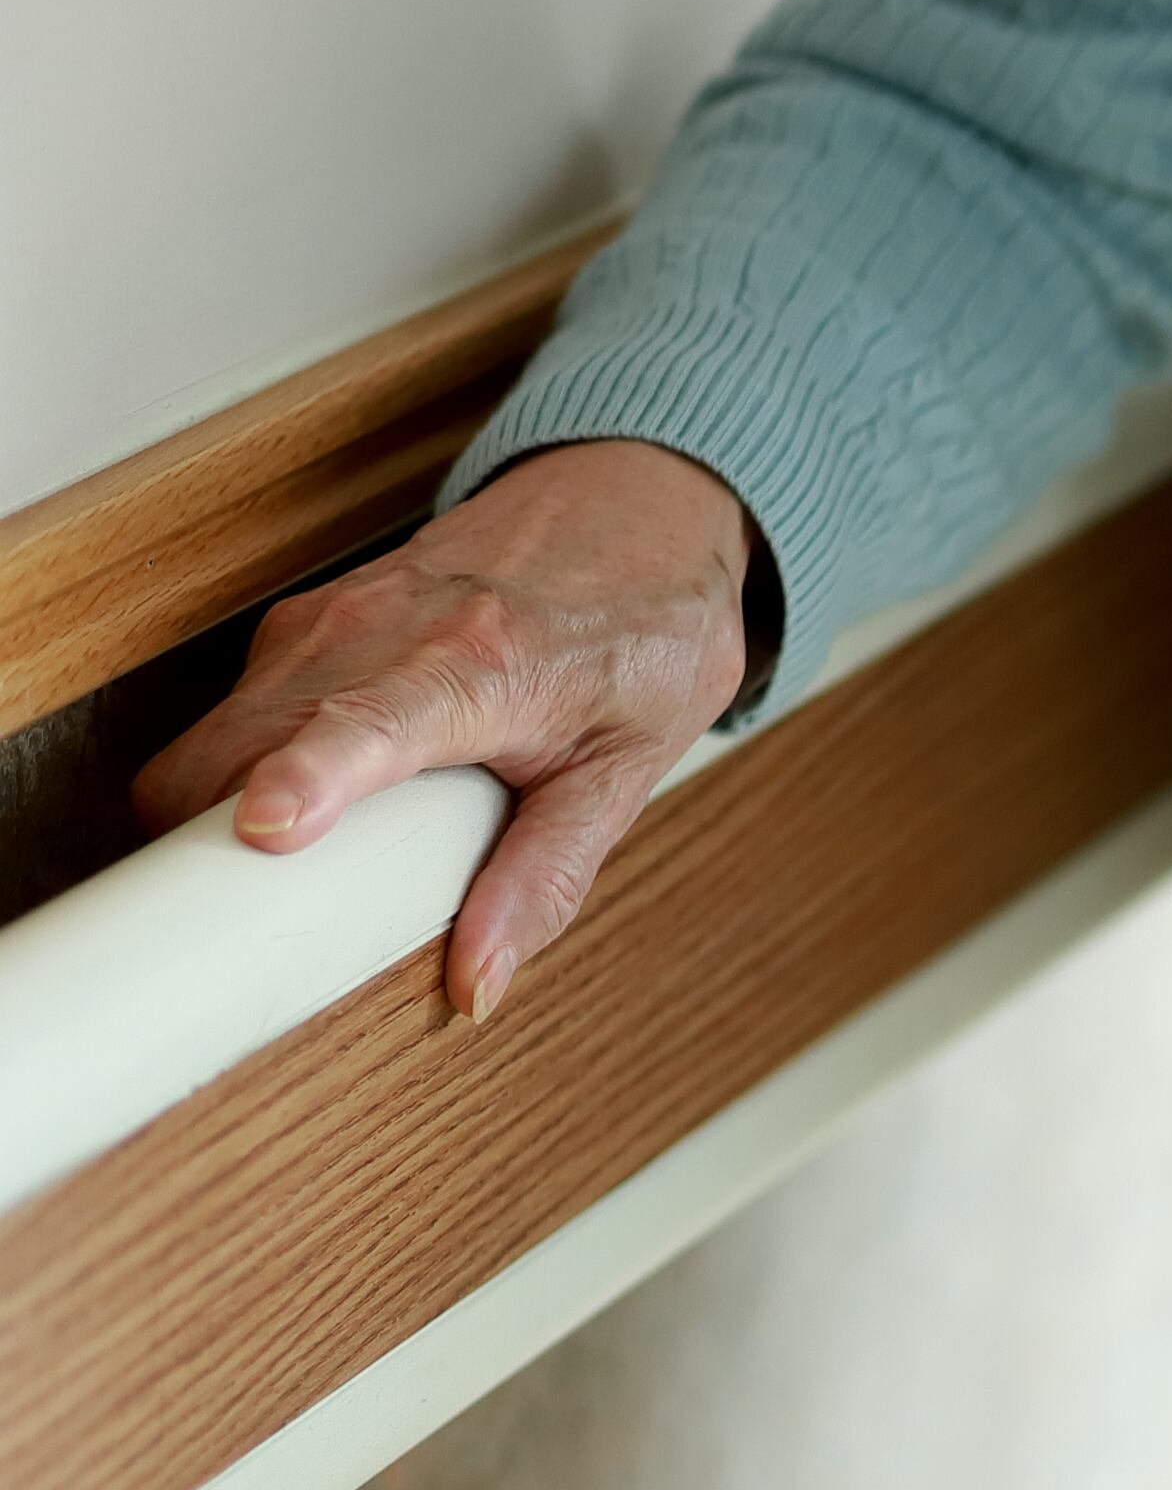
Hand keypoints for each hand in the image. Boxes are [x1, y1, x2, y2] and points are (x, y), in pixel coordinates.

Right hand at [134, 439, 755, 1020]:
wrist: (633, 509)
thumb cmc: (642, 632)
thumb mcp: (627, 766)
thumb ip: (548, 875)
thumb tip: (479, 980)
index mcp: (475, 666)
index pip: (369, 725)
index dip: (307, 779)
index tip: (265, 830)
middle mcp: (376, 631)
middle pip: (235, 750)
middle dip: (216, 841)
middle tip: (263, 920)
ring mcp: (324, 621)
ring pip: (212, 736)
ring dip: (219, 809)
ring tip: (290, 867)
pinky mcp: (301, 623)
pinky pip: (233, 713)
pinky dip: (242, 768)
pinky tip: (308, 797)